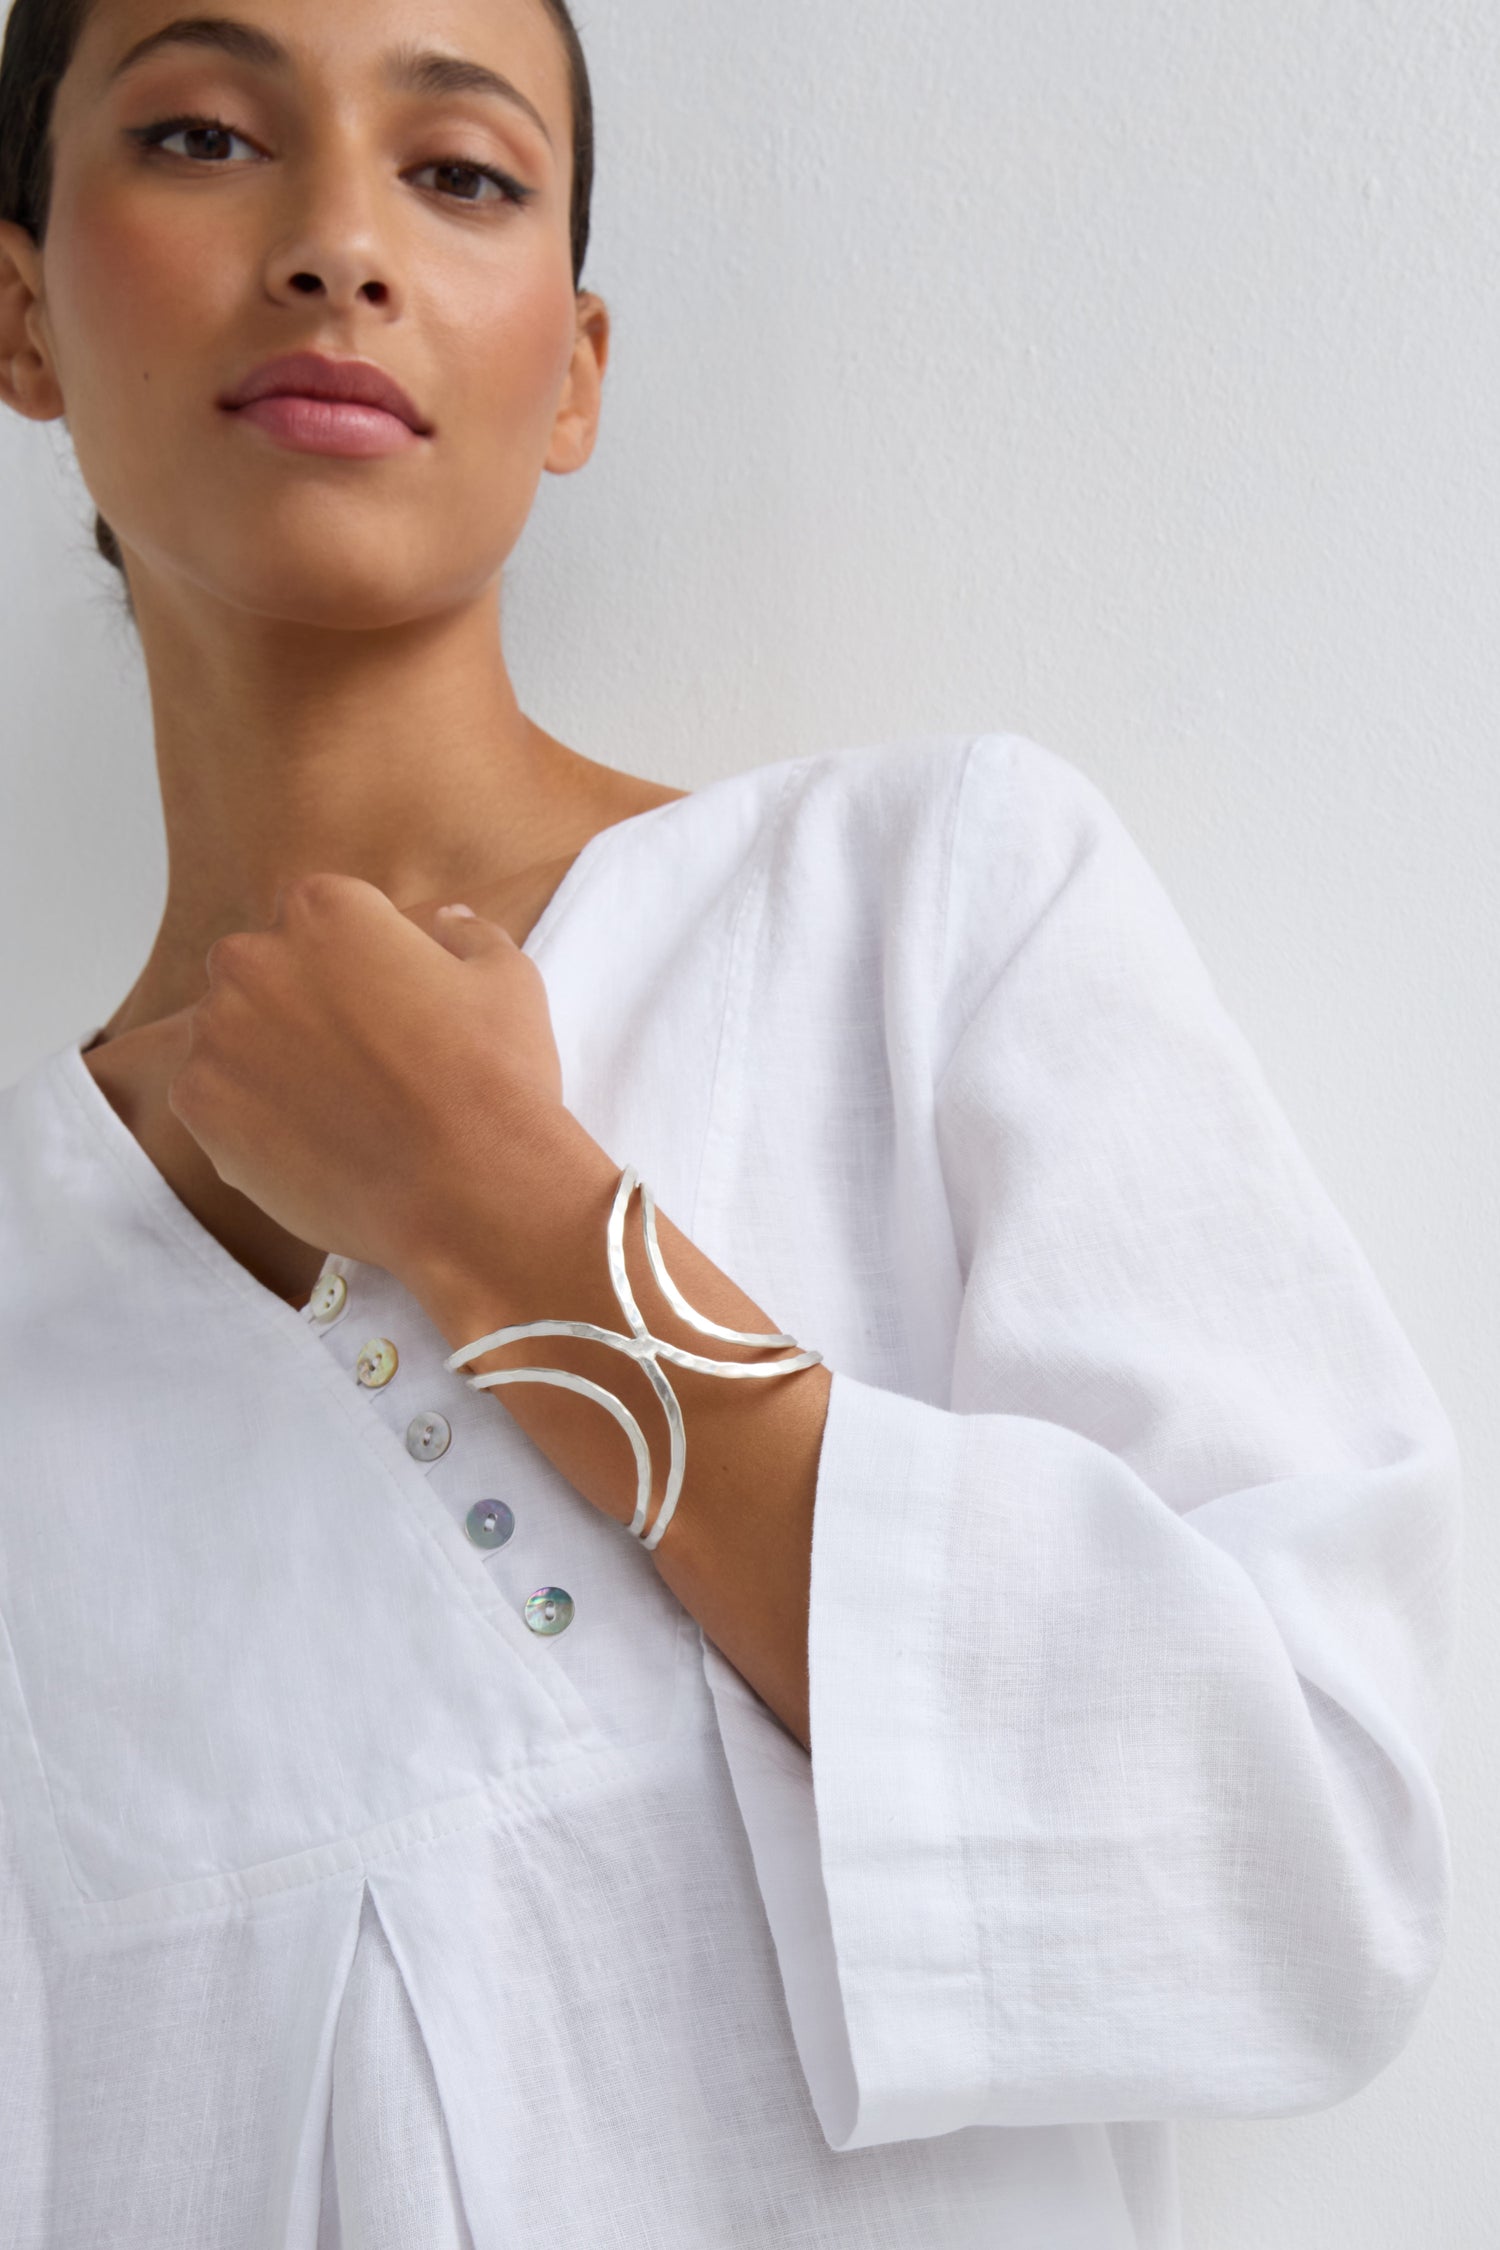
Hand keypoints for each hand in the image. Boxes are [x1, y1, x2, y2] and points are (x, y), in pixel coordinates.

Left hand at [163, 874, 568, 1277]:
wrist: (469, 1189)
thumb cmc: (494, 1078)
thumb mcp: (507, 978)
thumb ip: (467, 934)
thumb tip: (445, 920)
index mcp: (324, 910)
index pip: (322, 919)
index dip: (358, 965)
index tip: (387, 1008)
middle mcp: (254, 958)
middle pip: (264, 971)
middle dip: (301, 1006)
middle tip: (361, 1063)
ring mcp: (215, 1034)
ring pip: (232, 1038)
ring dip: (271, 1063)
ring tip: (340, 1111)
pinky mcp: (197, 1107)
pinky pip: (212, 1101)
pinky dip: (250, 1120)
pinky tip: (313, 1143)